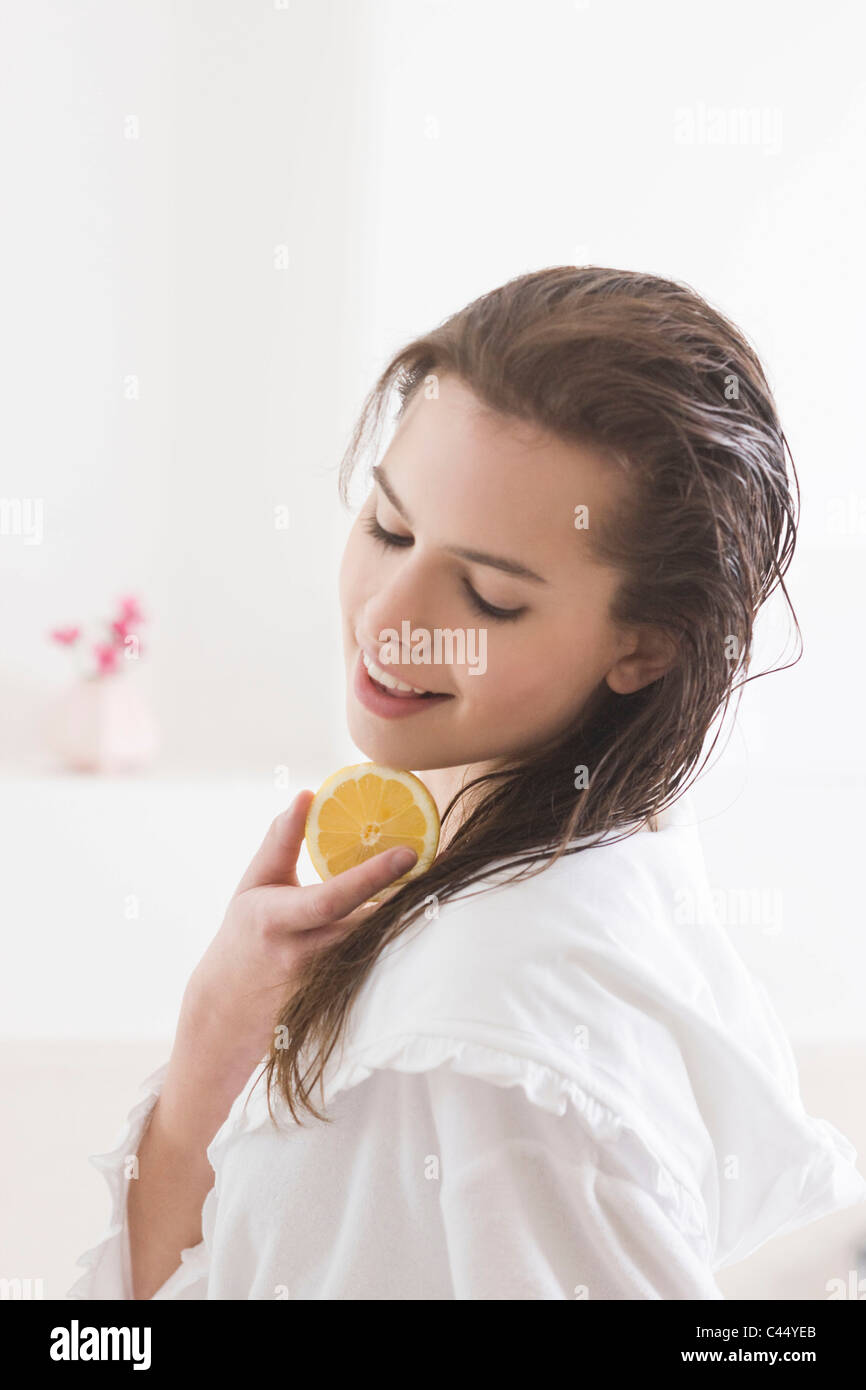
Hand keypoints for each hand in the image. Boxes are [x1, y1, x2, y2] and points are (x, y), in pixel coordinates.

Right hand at [180, 790, 417, 1069]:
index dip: (371, 877)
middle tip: (440, 861)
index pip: (332, 899)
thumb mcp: (254, 883)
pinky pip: (377, 963)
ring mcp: (325, 983)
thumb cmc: (245, 932)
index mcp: (277, 920)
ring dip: (406, 916)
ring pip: (378, 946)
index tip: (409, 852)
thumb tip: (306, 794)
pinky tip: (415, 912)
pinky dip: (397, 937)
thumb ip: (280, 839)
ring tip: (433, 882)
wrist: (230, 1007)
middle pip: (369, 925)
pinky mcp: (340, 998)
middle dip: (405, 896)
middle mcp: (304, 955)